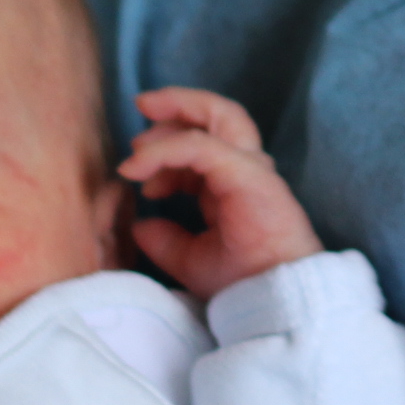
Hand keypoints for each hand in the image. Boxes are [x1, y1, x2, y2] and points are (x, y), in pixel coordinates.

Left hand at [121, 89, 324, 298]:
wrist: (271, 299)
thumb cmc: (242, 283)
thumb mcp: (190, 260)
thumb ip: (166, 240)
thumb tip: (140, 225)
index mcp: (233, 186)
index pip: (201, 147)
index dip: (164, 153)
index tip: (133, 174)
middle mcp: (244, 170)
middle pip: (216, 117)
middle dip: (177, 107)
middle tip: (142, 107)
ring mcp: (250, 168)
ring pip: (220, 115)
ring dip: (180, 105)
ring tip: (146, 108)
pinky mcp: (247, 174)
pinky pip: (199, 146)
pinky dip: (165, 149)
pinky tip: (138, 164)